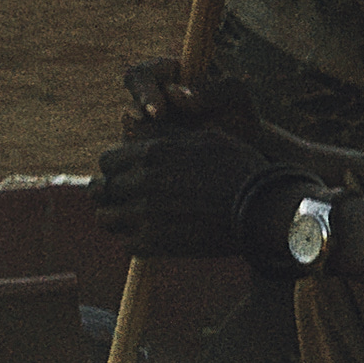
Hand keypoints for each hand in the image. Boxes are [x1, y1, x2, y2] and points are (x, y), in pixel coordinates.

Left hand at [81, 113, 284, 266]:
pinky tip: (148, 235)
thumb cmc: (238, 169)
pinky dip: (132, 240)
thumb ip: (163, 133)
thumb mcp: (204, 137)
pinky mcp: (155, 243)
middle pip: (100, 189)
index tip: (126, 174)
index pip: (107, 161)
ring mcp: (146, 214)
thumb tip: (130, 119)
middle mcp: (143, 182)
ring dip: (115, 217)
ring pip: (106, 218)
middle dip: (109, 192)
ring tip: (131, 218)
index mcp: (152, 153)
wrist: (262, 211)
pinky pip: (125, 244)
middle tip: (122, 198)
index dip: (115, 167)